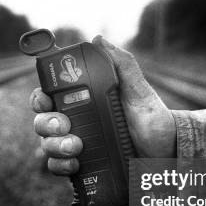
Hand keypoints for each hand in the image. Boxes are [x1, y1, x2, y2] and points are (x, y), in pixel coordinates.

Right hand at [30, 35, 175, 175]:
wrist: (166, 151)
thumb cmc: (152, 117)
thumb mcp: (137, 90)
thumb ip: (121, 64)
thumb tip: (98, 39)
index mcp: (83, 100)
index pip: (49, 95)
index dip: (39, 97)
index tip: (46, 99)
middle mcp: (75, 121)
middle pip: (42, 120)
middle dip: (46, 123)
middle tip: (64, 125)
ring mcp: (75, 143)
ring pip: (46, 144)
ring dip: (54, 145)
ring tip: (75, 147)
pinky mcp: (81, 164)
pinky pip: (57, 166)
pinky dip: (60, 165)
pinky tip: (75, 163)